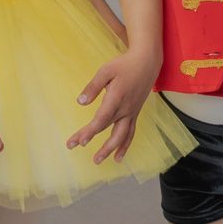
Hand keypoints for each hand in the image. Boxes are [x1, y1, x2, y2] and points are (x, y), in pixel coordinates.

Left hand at [67, 48, 157, 163]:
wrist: (147, 63)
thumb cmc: (124, 65)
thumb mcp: (106, 71)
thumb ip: (93, 87)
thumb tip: (81, 102)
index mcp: (117, 97)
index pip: (102, 119)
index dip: (90, 131)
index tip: (79, 141)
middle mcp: (125, 108)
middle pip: (107, 128)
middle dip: (92, 139)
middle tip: (75, 146)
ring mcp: (131, 112)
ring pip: (122, 135)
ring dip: (109, 149)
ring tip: (97, 160)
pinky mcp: (135, 113)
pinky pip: (130, 133)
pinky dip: (125, 146)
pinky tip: (118, 157)